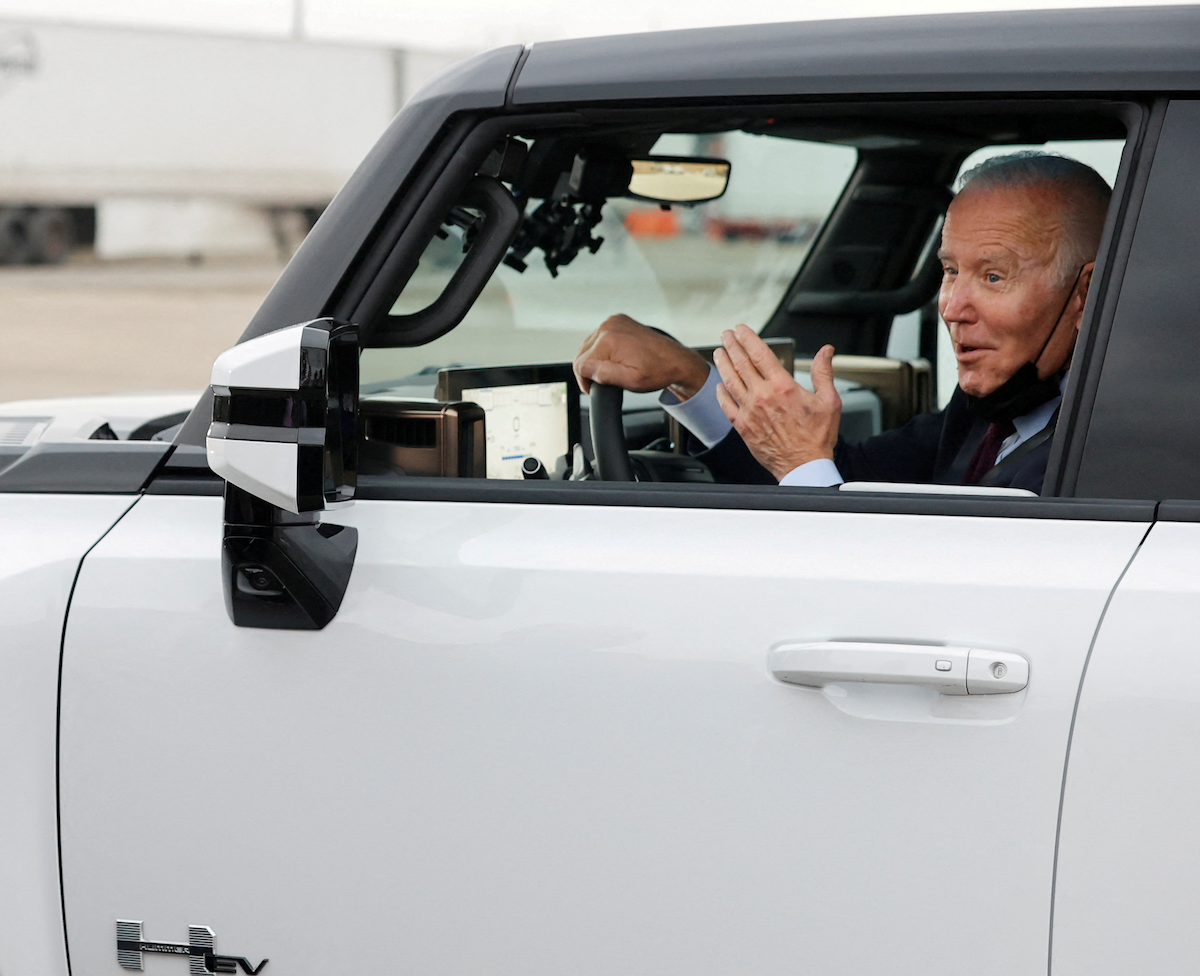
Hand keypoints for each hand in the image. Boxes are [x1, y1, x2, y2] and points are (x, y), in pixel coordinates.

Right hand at [574, 314, 709, 398]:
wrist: (675, 360)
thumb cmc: (658, 371)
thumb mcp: (630, 381)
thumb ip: (603, 374)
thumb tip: (584, 369)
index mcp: (610, 340)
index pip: (580, 363)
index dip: (585, 381)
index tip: (593, 388)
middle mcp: (610, 326)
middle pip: (582, 353)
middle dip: (589, 370)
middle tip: (605, 381)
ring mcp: (614, 321)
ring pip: (589, 346)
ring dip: (595, 360)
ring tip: (613, 370)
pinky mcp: (618, 321)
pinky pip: (599, 338)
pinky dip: (602, 350)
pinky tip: (614, 358)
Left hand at [713, 325, 840, 480]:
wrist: (803, 466)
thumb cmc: (816, 437)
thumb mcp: (829, 401)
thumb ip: (824, 372)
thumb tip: (826, 351)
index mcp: (783, 387)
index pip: (759, 354)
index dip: (747, 338)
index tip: (741, 330)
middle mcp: (762, 396)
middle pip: (741, 363)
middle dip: (732, 346)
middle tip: (727, 335)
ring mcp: (749, 411)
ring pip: (730, 381)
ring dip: (723, 364)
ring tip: (719, 352)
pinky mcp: (742, 426)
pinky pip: (726, 405)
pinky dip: (721, 392)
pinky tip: (719, 385)